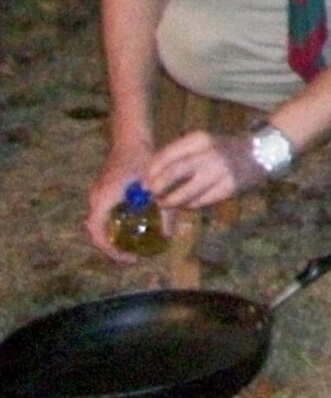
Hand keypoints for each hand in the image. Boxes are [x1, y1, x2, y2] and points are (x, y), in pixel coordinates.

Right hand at [85, 143, 157, 258]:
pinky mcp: (100, 192)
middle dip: (113, 246)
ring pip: (98, 224)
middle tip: (132, 256)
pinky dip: (113, 225)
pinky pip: (102, 215)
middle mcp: (95, 199)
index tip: (128, 258)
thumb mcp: (156, 186)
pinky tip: (132, 226)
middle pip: (97, 232)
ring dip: (112, 237)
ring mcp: (95, 195)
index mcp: (103, 199)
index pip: (98, 233)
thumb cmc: (142, 159)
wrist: (129, 139)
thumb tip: (169, 235)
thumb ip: (163, 210)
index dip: (111, 250)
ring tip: (132, 245)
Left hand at [144, 129, 269, 210]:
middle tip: (151, 196)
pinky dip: (189, 205)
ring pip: (185, 192)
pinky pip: (200, 201)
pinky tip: (188, 203)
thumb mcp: (201, 144)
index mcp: (199, 140)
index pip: (165, 156)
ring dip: (171, 201)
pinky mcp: (229, 187)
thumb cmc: (223, 148)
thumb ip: (177, 157)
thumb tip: (148, 176)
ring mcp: (220, 171)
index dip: (150, 172)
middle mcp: (209, 154)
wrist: (262, 151)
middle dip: (157, 187)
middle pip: (173, 173)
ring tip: (165, 203)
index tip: (142, 183)